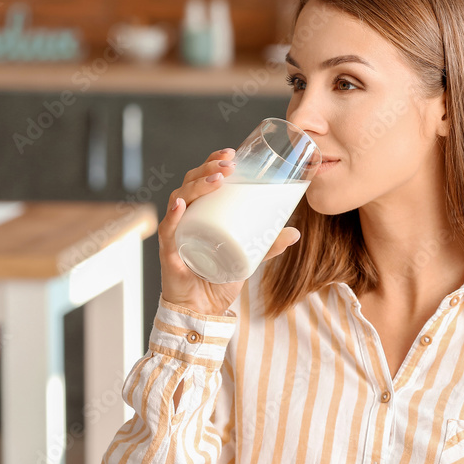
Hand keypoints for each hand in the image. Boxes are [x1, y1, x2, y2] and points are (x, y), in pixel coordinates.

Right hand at [159, 147, 301, 315]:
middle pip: (190, 183)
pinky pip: (168, 230)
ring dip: (196, 185)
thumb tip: (295, 232)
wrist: (203, 310)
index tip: (232, 153)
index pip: (202, 179)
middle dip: (208, 168)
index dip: (213, 162)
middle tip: (230, 165)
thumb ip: (268, 245)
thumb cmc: (219, 278)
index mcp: (201, 213)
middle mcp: (185, 218)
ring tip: (217, 180)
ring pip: (179, 199)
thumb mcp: (249, 257)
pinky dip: (172, 216)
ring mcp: (176, 232)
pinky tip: (180, 204)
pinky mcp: (169, 251)